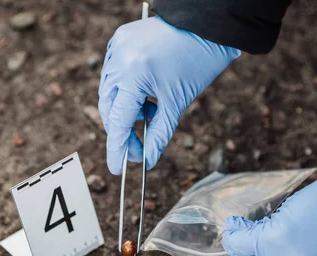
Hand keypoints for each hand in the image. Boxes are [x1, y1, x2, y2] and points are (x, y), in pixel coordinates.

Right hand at [99, 16, 240, 174]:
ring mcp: (117, 47)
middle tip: (138, 148)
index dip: (118, 149)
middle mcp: (119, 59)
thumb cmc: (198, 62)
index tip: (118, 169)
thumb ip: (159, 135)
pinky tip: (146, 95)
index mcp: (134, 75)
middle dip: (123, 130)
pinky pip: (115, 73)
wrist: (207, 25)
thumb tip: (146, 160)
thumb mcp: (177, 103)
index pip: (119, 122)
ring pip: (110, 92)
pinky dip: (126, 89)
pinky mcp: (119, 40)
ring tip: (151, 112)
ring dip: (126, 110)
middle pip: (109, 108)